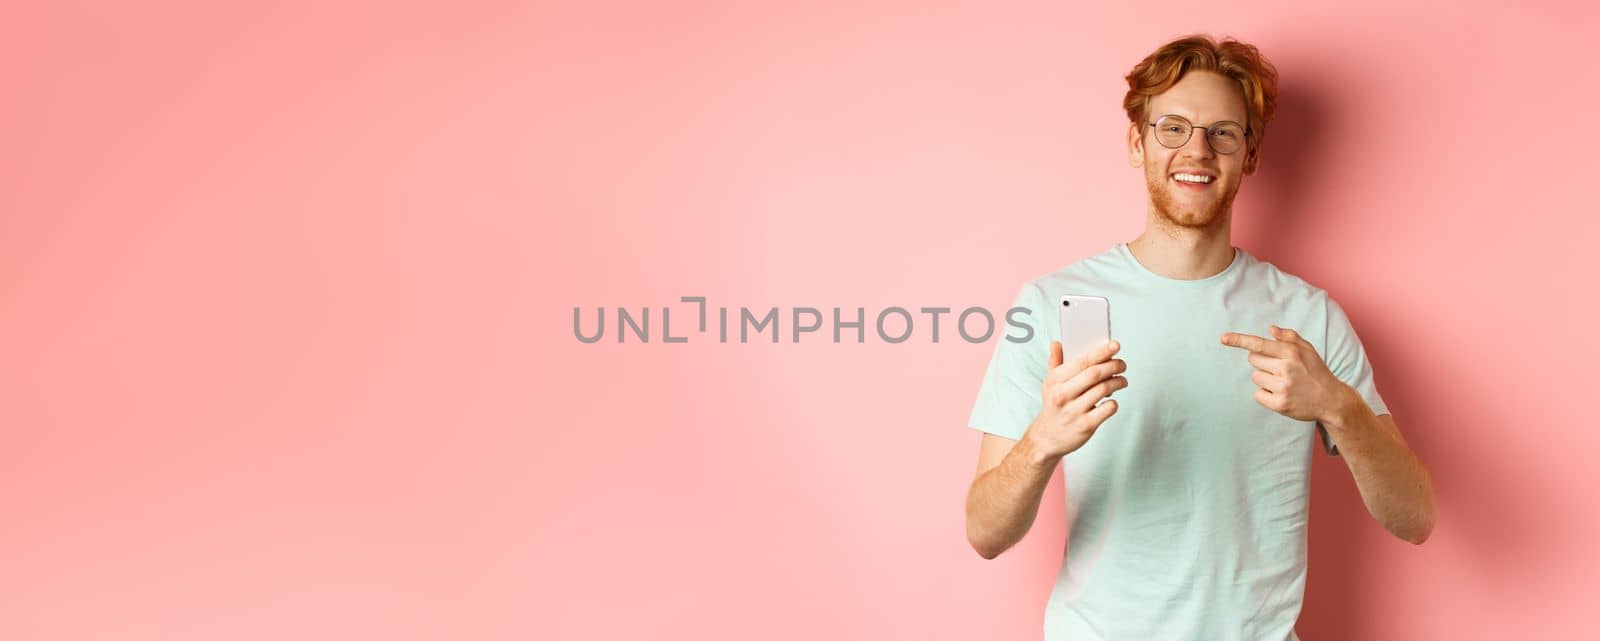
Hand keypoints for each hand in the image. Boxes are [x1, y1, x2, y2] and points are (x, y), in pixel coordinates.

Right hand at [1025, 339, 1126, 458]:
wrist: (1047, 438)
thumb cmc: (1053, 406)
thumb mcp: (1049, 384)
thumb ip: (1054, 362)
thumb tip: (1057, 343)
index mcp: (1055, 381)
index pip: (1081, 361)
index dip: (1100, 351)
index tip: (1114, 344)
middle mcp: (1063, 395)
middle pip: (1094, 374)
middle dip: (1113, 366)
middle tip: (1122, 364)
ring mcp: (1074, 411)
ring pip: (1103, 389)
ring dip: (1118, 382)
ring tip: (1121, 381)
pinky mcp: (1085, 426)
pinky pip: (1107, 409)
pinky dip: (1114, 402)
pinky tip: (1111, 400)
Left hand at [1219, 325, 1349, 422]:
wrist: (1332, 400)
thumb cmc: (1317, 372)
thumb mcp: (1309, 350)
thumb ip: (1290, 338)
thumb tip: (1271, 329)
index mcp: (1292, 353)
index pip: (1259, 344)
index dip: (1239, 340)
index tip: (1223, 338)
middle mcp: (1286, 368)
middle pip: (1253, 360)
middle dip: (1262, 363)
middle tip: (1280, 370)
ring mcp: (1283, 387)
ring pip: (1256, 377)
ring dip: (1265, 380)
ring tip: (1284, 383)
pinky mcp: (1279, 403)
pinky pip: (1258, 394)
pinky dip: (1266, 395)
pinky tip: (1282, 394)